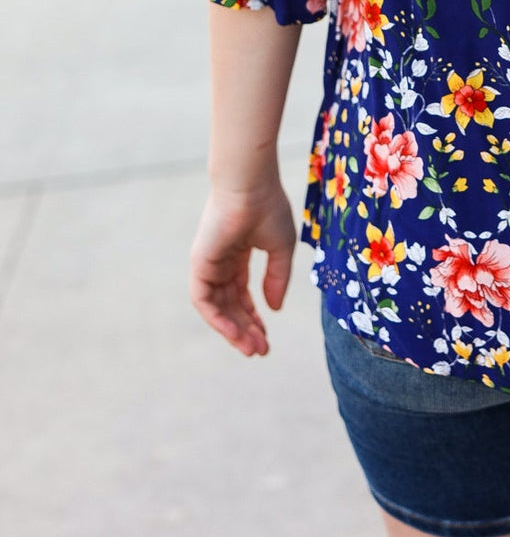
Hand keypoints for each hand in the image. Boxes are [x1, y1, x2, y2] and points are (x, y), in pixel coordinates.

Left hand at [189, 179, 296, 356]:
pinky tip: (235, 333)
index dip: (255, 316)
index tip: (268, 337)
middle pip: (231, 304)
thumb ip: (278, 279)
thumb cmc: (269, 208)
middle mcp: (221, 261)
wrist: (250, 186)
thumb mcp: (282, 248)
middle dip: (246, 329)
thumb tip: (274, 310)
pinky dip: (218, 319)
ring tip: (251, 348)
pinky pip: (204, 301)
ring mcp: (208, 264)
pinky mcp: (199, 264)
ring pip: (217, 307)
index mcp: (239, 254)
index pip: (243, 293)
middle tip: (261, 351)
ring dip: (233, 330)